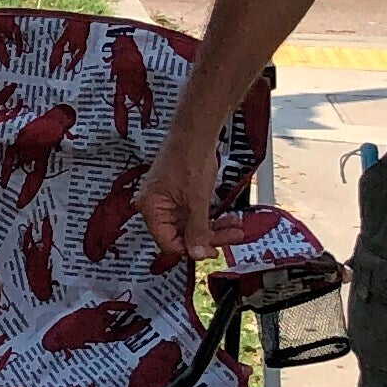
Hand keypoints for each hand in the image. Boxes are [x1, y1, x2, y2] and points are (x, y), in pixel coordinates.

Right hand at [131, 122, 224, 265]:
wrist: (196, 133)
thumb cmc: (189, 159)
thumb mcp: (196, 200)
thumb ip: (197, 229)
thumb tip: (196, 254)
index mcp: (151, 209)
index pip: (168, 242)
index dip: (191, 249)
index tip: (212, 251)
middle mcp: (156, 207)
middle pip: (181, 235)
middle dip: (208, 237)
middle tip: (231, 238)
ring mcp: (168, 201)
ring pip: (191, 226)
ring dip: (214, 229)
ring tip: (236, 228)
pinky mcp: (180, 196)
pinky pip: (194, 214)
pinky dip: (211, 218)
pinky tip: (229, 219)